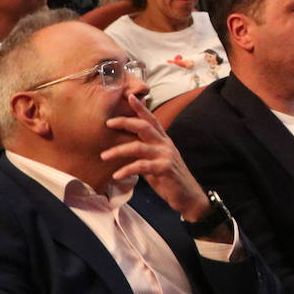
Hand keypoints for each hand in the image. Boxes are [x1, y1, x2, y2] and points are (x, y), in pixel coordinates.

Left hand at [101, 93, 210, 222]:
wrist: (189, 197)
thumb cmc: (170, 179)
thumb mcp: (156, 162)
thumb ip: (144, 154)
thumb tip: (125, 150)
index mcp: (163, 141)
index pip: (151, 120)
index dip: (141, 108)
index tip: (129, 96)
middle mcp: (165, 144)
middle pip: (144, 126)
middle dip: (125, 122)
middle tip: (108, 123)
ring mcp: (165, 155)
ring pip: (139, 146)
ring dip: (119, 150)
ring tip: (104, 156)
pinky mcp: (165, 169)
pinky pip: (142, 166)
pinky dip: (127, 170)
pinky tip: (116, 175)